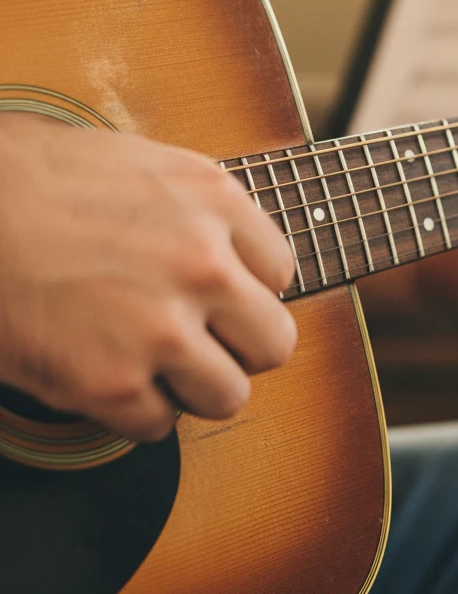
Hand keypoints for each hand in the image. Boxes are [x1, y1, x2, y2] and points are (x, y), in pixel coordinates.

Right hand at [0, 113, 296, 440]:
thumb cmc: (41, 180)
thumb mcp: (150, 167)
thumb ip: (206, 212)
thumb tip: (242, 259)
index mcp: (215, 203)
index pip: (281, 275)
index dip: (248, 291)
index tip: (223, 298)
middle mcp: (201, 265)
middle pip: (274, 343)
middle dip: (240, 348)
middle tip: (204, 340)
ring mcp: (159, 327)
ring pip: (228, 396)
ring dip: (194, 388)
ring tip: (155, 364)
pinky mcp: (110, 382)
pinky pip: (157, 425)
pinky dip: (133, 411)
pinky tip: (108, 375)